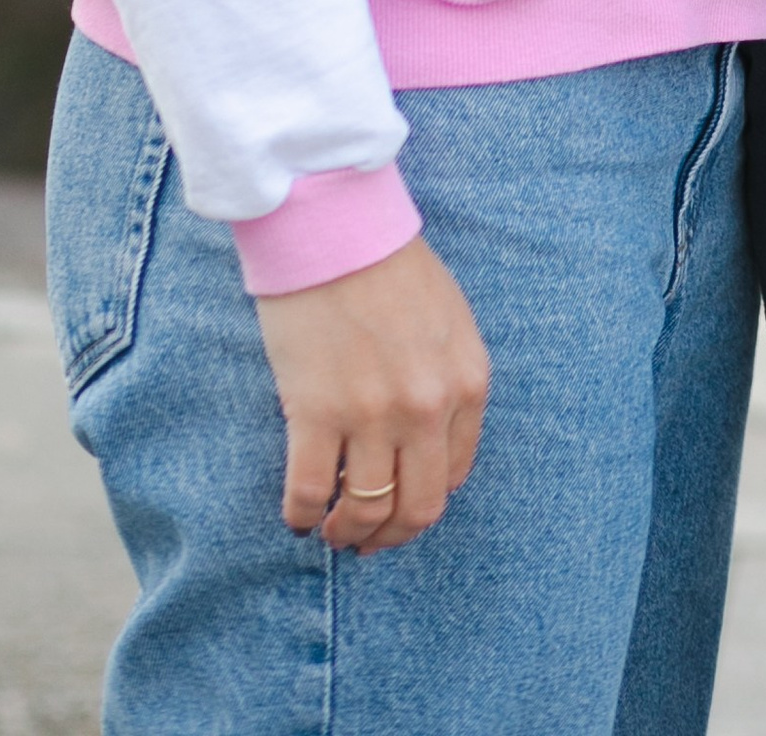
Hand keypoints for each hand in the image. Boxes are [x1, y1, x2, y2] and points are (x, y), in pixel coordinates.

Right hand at [257, 234, 490, 552]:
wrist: (333, 226)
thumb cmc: (388, 265)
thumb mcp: (449, 321)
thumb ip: (450, 382)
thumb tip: (432, 444)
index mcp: (467, 383)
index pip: (454, 476)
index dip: (423, 503)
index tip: (401, 507)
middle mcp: (427, 408)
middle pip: (416, 508)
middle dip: (390, 535)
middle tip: (367, 539)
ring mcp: (372, 415)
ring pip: (364, 510)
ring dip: (347, 533)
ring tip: (331, 530)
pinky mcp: (316, 412)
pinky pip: (309, 492)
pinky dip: (302, 516)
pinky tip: (298, 515)